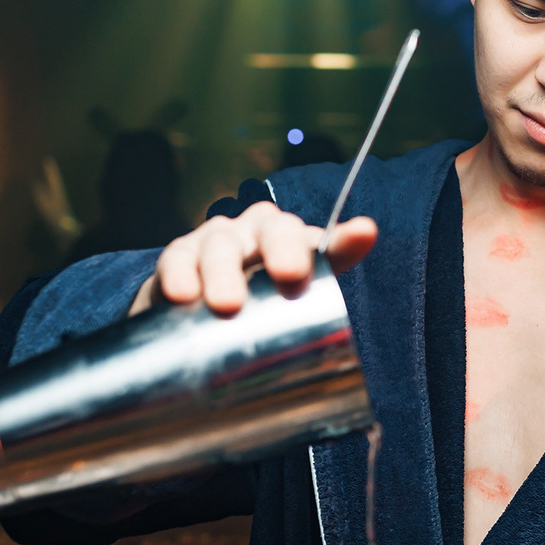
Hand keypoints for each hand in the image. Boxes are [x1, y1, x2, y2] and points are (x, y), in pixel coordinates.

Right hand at [129, 202, 377, 314]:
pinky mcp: (179, 256)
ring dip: (224, 271)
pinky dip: (179, 275)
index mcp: (297, 245)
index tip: (363, 235)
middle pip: (275, 229)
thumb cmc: (257, 308)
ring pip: (222, 244)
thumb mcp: (295, 306)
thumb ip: (328, 292)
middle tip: (290, 277)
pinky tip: (182, 295)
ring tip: (228, 305)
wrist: (196, 315)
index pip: (325, 240)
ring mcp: (218, 240)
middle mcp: (260, 232)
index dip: (343, 239)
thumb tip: (365, 248)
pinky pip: (178, 259)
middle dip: (284, 249)